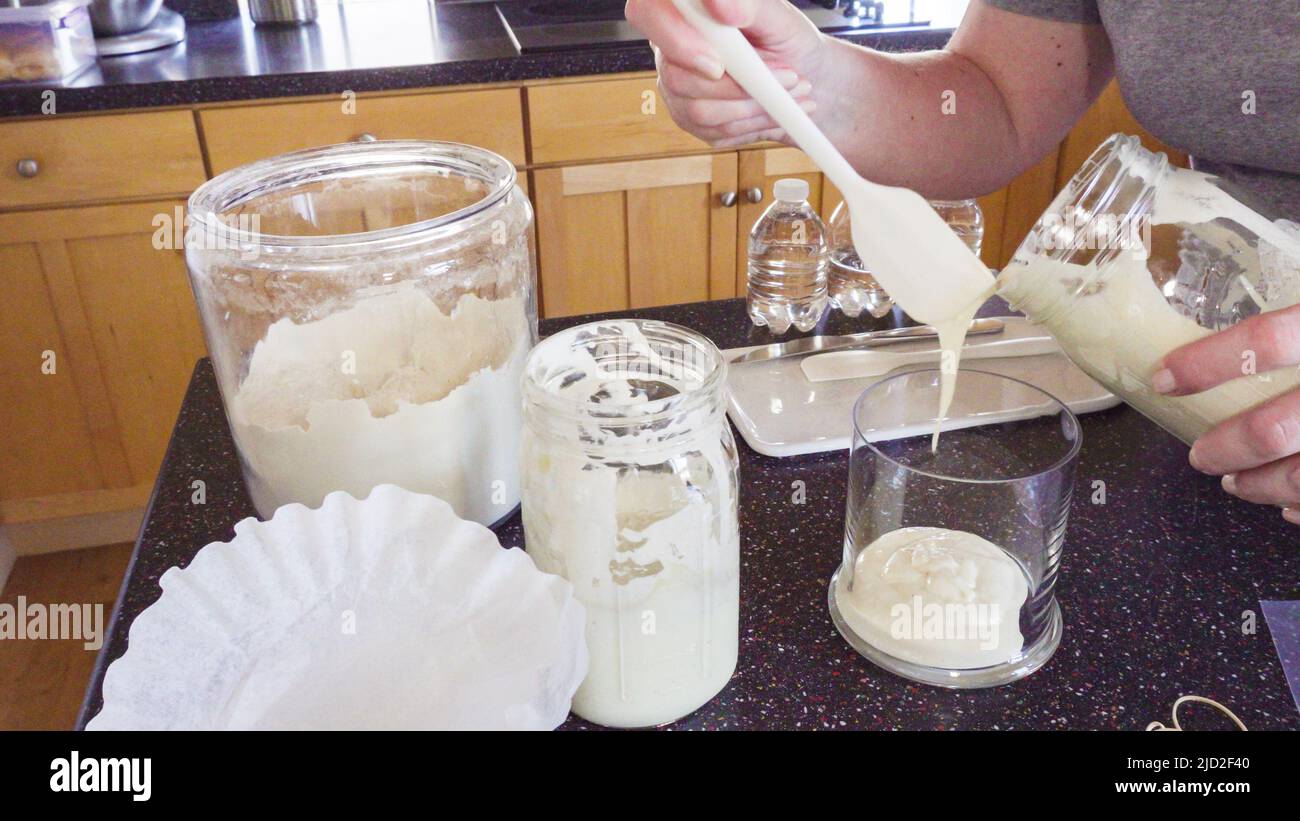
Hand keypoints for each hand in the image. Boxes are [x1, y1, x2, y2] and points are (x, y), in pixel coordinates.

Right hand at [625, 0, 826, 146]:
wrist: (807, 77)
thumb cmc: (788, 42)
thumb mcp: (779, 18)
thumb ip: (749, 5)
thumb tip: (722, 5)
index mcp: (684, 16)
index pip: (648, 13)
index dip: (676, 39)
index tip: (718, 63)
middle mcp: (671, 53)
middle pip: (675, 76)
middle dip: (734, 86)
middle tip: (786, 76)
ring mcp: (678, 91)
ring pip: (699, 110)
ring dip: (753, 106)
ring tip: (793, 91)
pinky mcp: (693, 122)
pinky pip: (716, 131)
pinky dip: (755, 123)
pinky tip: (778, 110)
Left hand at [1153, 303, 1299, 524]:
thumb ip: (1285, 328)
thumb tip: (1208, 335)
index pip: (1266, 339)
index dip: (1205, 364)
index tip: (1163, 378)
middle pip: (1272, 428)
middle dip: (1224, 448)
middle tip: (1200, 456)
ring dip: (1259, 485)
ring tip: (1237, 482)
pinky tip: (1286, 504)